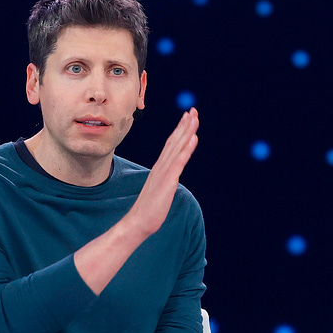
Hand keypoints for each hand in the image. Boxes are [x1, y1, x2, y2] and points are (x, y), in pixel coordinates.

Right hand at [127, 107, 198, 237]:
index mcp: (160, 168)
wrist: (138, 222)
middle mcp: (162, 166)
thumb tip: (167, 177)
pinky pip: (179, 162)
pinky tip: (193, 138)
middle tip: (193, 110)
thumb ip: (163, 181)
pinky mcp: (168, 181)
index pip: (171, 144)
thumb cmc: (148, 210)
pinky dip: (186, 149)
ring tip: (194, 118)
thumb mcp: (158, 190)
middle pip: (174, 141)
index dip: (180, 130)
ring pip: (177, 147)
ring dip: (187, 131)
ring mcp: (164, 172)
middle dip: (185, 125)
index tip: (187, 117)